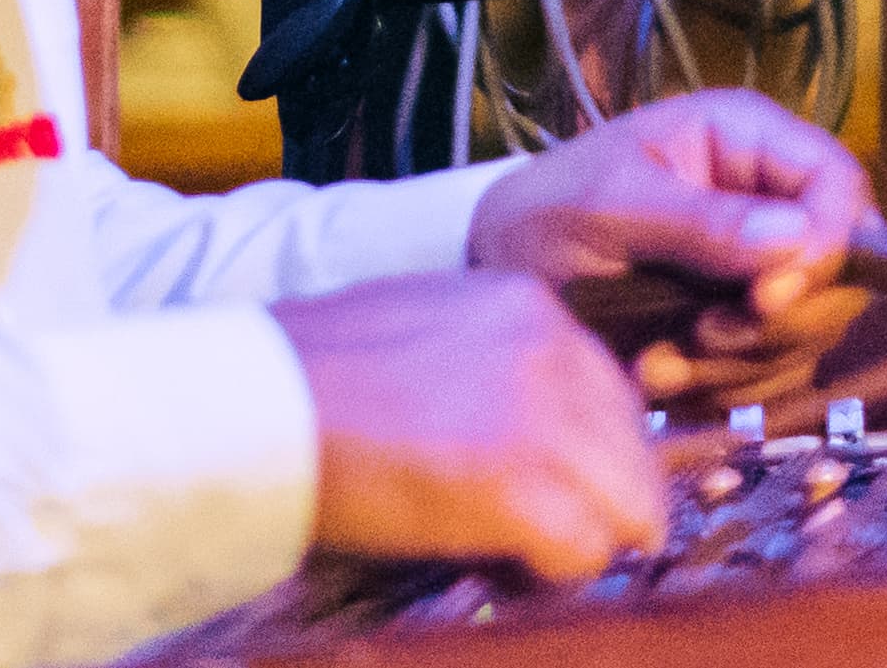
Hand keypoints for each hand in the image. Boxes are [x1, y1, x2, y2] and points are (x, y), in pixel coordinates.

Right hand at [274, 273, 668, 582]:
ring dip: (580, 547)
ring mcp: (543, 420)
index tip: (549, 494)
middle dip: (597, 508)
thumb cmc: (310, 377)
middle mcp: (553, 352)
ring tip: (514, 561)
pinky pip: (584, 555)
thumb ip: (497, 369)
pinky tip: (499, 573)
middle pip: (636, 455)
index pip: (615, 398)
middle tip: (536, 541)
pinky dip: (551, 580)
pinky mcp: (518, 490)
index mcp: (531, 308)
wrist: (250, 405)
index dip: (588, 460)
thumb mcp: (428, 332)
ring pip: (628, 509)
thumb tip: (536, 440)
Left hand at [472, 92, 879, 388]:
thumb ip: (698, 219)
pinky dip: (718, 392)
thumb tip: (793, 240)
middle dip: (776, 320)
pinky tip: (654, 376)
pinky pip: (770, 377)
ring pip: (807, 334)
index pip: (838, 184)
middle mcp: (769, 203)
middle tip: (705, 336)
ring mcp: (760, 272)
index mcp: (746, 141)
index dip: (828, 244)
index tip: (770, 298)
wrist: (499, 274)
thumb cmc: (544, 211)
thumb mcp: (609, 200)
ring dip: (736, 365)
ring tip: (654, 362)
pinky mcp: (742, 332)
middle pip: (842, 271)